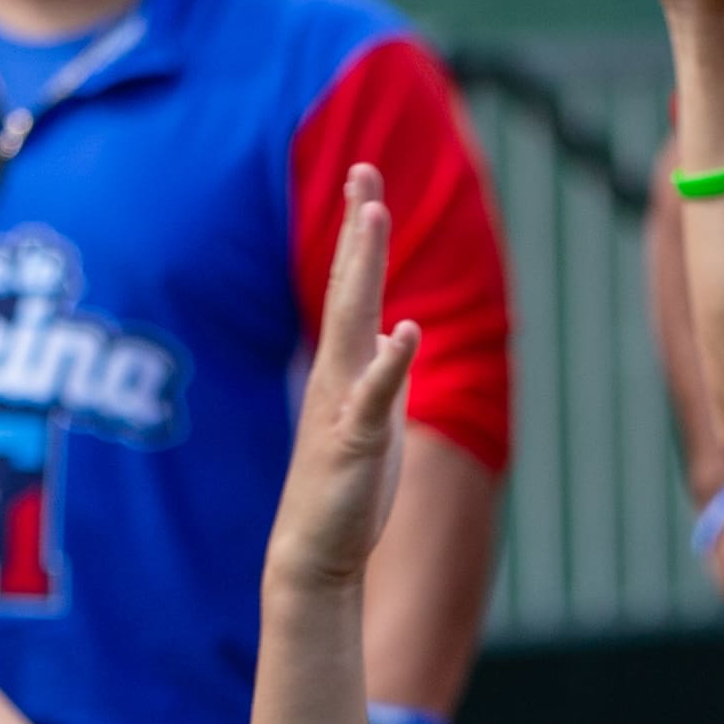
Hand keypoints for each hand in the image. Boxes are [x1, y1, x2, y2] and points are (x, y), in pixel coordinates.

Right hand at [270, 167, 419, 596]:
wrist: (316, 552)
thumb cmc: (343, 488)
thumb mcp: (367, 415)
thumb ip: (377, 371)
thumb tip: (388, 331)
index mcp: (345, 368)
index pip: (352, 288)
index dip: (359, 236)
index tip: (365, 182)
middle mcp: (339, 375)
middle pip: (348, 287)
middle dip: (357, 228)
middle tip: (363, 171)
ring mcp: (344, 405)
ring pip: (354, 324)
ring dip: (364, 268)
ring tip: (375, 216)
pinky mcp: (356, 443)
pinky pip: (375, 397)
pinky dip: (392, 363)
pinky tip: (407, 330)